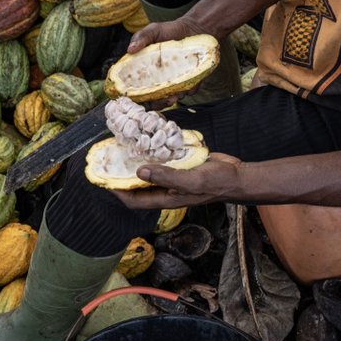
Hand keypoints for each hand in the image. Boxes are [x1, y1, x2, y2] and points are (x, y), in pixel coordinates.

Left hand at [112, 153, 244, 209]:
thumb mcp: (191, 180)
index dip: (117, 192)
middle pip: (138, 185)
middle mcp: (166, 189)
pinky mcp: (180, 166)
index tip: (102, 180)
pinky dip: (153, 151)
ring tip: (123, 147)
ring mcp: (173, 177)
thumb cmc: (217, 183)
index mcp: (166, 198)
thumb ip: (166, 176)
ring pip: (149, 171)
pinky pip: (162, 160)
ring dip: (137, 161)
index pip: (134, 200)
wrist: (237, 175)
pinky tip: (147, 139)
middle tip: (109, 160)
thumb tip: (140, 171)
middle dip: (122, 176)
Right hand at [127, 18, 210, 108]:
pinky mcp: (189, 80)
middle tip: (162, 99)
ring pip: (171, 97)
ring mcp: (174, 81)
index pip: (137, 88)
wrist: (194, 29)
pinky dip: (189, 90)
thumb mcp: (153, 31)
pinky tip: (189, 86)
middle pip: (154, 99)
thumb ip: (141, 37)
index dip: (137, 96)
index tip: (141, 98)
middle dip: (157, 103)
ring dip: (172, 98)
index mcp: (145, 70)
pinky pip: (189, 90)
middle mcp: (158, 79)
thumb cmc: (169, 30)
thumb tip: (130, 50)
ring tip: (174, 95)